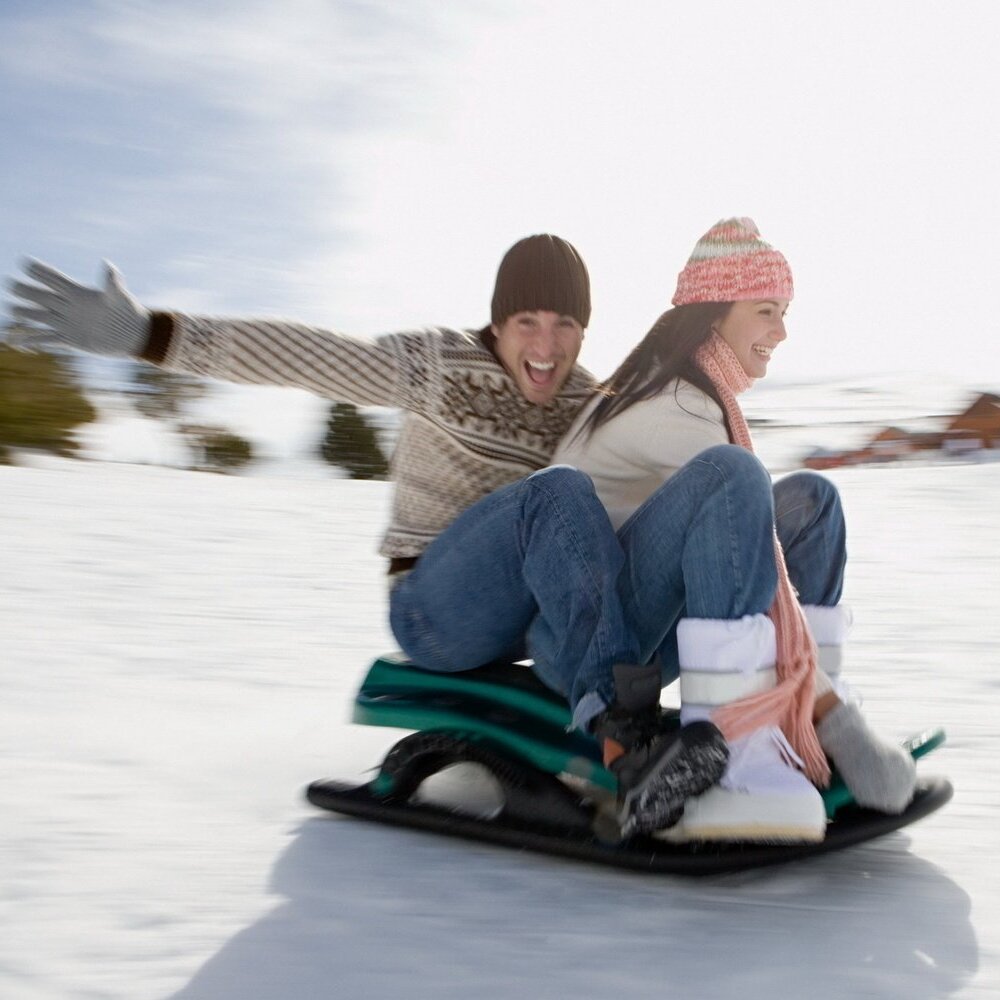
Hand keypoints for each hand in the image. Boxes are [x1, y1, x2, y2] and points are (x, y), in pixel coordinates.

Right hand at [5, 259, 148, 357]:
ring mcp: (67, 322)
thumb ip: (112, 282)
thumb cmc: (129, 312)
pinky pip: (46, 338)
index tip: (26, 264)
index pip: (54, 279)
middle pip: (40, 296)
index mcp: (78, 293)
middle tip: (12, 285)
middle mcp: (68, 306)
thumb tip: (109, 265)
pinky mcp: (69, 338)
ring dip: (25, 313)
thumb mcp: (119, 296)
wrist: (133, 335)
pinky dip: (32, 338)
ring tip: (12, 309)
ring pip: (39, 316)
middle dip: (26, 291)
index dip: (41, 272)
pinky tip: (17, 339)